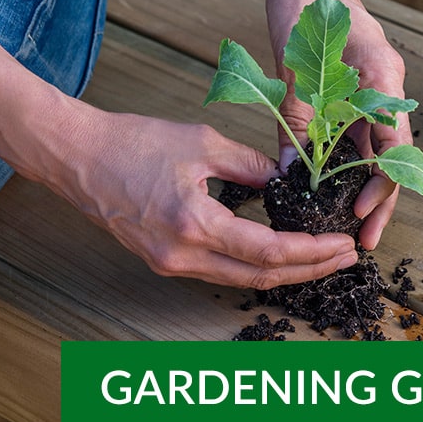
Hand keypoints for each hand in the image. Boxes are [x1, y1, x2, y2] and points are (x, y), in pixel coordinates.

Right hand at [51, 103, 357, 287]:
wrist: (78, 156)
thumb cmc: (133, 142)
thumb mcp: (202, 142)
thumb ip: (250, 165)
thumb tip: (287, 180)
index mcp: (195, 223)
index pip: (269, 252)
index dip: (312, 252)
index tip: (342, 245)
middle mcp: (182, 255)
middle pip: (260, 277)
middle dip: (309, 269)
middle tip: (344, 257)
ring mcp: (170, 263)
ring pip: (240, 279)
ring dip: (284, 270)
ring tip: (319, 255)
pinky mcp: (163, 260)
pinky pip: (219, 271)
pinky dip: (253, 264)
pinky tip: (276, 250)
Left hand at [263, 0, 411, 250]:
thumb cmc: (303, 3)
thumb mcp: (295, 68)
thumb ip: (297, 121)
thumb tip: (290, 175)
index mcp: (383, 78)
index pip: (394, 148)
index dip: (380, 188)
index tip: (359, 216)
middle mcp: (386, 85)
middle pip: (391, 154)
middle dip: (379, 197)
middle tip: (363, 237)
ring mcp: (373, 84)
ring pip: (375, 145)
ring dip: (363, 181)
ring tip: (348, 218)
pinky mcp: (356, 84)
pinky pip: (358, 129)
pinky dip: (347, 156)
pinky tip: (332, 180)